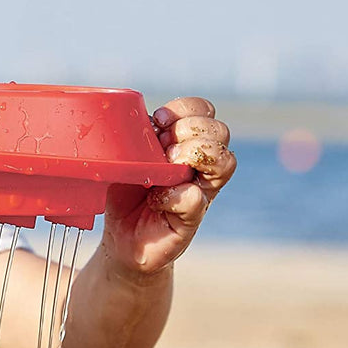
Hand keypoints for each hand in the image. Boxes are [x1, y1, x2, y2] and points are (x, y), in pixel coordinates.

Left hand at [101, 96, 235, 277]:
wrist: (122, 238)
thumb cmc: (127, 195)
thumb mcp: (128, 158)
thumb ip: (138, 138)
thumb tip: (144, 122)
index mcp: (188, 144)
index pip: (206, 112)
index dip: (186, 109)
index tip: (158, 120)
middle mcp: (202, 166)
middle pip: (221, 131)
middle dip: (189, 130)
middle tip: (162, 147)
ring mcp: (201, 192)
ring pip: (225, 161)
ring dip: (193, 155)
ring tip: (166, 166)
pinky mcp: (191, 219)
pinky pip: (195, 198)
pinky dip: (173, 195)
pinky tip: (155, 199)